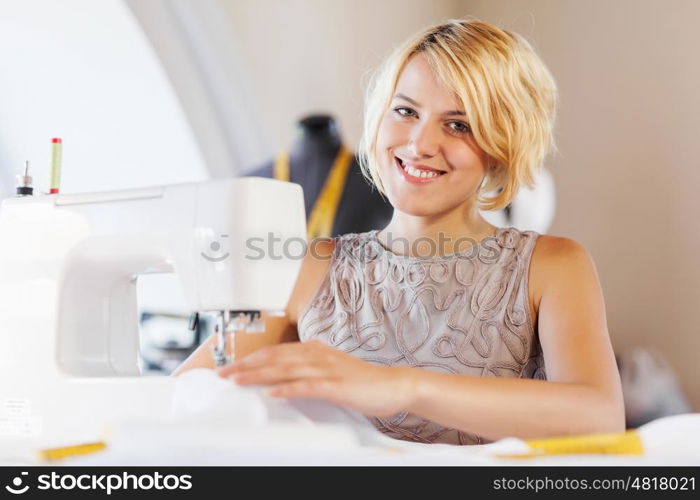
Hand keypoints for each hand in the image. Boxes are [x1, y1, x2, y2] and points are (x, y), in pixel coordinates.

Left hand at [216, 340, 416, 417]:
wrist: (393, 385)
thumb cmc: (362, 380)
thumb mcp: (332, 367)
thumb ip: (311, 365)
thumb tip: (288, 368)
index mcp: (315, 350)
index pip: (276, 351)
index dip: (252, 358)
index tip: (231, 366)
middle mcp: (318, 355)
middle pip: (275, 358)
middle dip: (247, 365)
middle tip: (224, 373)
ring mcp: (327, 369)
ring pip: (286, 369)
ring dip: (259, 375)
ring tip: (238, 381)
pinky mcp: (337, 385)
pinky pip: (308, 386)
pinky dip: (289, 389)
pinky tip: (274, 393)